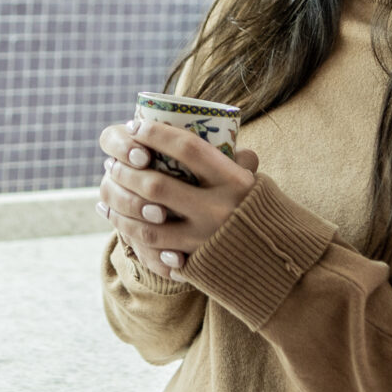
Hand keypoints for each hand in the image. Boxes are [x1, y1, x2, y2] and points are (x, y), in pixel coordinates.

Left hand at [98, 118, 258, 274]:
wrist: (283, 266)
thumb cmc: (262, 213)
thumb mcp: (255, 183)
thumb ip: (235, 159)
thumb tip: (216, 130)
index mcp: (235, 181)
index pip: (188, 148)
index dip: (157, 134)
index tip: (136, 125)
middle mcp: (219, 210)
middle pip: (158, 185)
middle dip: (127, 172)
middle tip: (112, 164)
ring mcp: (206, 240)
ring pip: (147, 224)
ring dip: (121, 206)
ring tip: (108, 195)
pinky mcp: (197, 265)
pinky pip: (155, 251)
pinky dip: (132, 235)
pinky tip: (119, 221)